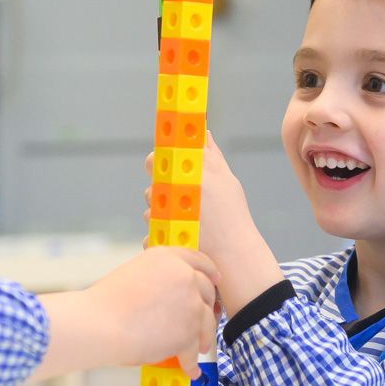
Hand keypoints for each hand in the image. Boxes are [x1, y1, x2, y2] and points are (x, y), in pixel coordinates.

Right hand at [32, 247, 218, 379]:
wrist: (99, 324)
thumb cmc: (106, 304)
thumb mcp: (135, 274)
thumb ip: (159, 280)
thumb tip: (172, 300)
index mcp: (167, 257)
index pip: (198, 260)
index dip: (209, 272)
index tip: (214, 280)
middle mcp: (184, 276)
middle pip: (207, 292)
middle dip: (208, 308)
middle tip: (204, 321)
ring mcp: (190, 303)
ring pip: (207, 322)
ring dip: (203, 337)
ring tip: (198, 348)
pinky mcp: (189, 331)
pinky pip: (194, 349)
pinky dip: (191, 362)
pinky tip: (189, 369)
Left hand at [144, 135, 281, 316]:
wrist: (234, 253)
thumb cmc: (233, 215)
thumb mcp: (227, 180)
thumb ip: (212, 155)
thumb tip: (203, 132)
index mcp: (193, 171)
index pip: (159, 155)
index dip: (159, 158)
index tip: (165, 162)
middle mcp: (178, 188)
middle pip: (152, 178)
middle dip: (160, 184)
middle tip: (176, 194)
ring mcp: (167, 212)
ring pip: (150, 204)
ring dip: (161, 210)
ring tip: (184, 219)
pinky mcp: (160, 234)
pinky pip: (151, 228)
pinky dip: (161, 232)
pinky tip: (179, 234)